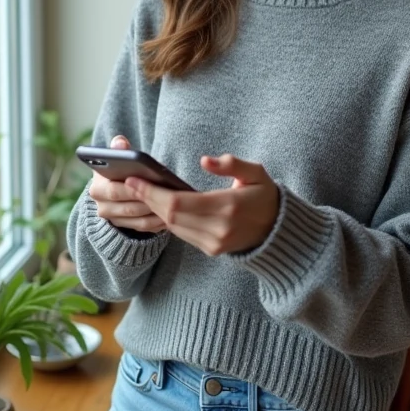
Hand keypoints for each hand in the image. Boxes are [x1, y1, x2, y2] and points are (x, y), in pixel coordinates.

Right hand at [89, 136, 166, 233]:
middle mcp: (102, 208)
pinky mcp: (126, 228)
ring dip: (157, 214)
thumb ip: (118, 149)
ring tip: (173, 206)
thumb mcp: (115, 158)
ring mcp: (114, 221)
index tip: (148, 182)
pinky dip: (158, 222)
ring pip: (139, 220)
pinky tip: (172, 215)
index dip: (132, 188)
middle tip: (167, 196)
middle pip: (129, 208)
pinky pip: (145, 228)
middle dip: (149, 202)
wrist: (112, 189)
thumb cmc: (117, 170)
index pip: (114, 191)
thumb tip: (120, 143)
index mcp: (97, 189)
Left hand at [125, 154, 279, 255]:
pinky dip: (167, 219)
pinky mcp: (210, 249)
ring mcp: (213, 243)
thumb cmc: (265, 196)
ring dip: (154, 210)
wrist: (278, 231)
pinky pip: (181, 234)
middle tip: (130, 183)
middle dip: (147, 199)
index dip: (152, 192)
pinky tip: (158, 205)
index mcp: (228, 207)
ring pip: (172, 227)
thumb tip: (205, 160)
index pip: (178, 202)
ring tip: (140, 191)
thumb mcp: (256, 173)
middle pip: (170, 216)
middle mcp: (217, 229)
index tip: (134, 179)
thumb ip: (232, 164)